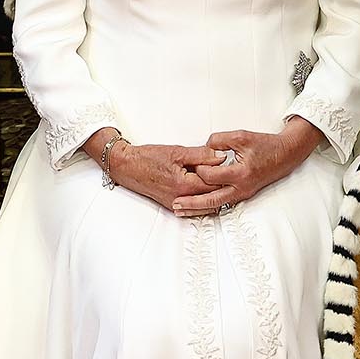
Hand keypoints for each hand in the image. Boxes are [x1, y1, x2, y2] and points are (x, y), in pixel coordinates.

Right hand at [88, 130, 225, 210]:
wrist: (126, 166)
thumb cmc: (147, 158)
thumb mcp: (177, 151)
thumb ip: (202, 155)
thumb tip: (220, 157)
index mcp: (185, 184)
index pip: (215, 184)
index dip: (225, 175)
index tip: (233, 167)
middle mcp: (181, 198)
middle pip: (211, 196)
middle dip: (222, 186)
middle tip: (231, 176)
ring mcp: (175, 203)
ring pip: (204, 204)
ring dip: (213, 195)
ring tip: (221, 184)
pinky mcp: (170, 204)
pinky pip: (193, 206)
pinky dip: (202, 200)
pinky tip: (205, 191)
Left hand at [174, 122, 323, 215]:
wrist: (286, 154)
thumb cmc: (264, 144)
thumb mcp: (240, 136)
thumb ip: (218, 140)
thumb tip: (203, 148)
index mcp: (241, 173)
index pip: (211, 176)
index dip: (198, 170)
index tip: (190, 164)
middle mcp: (241, 187)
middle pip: (211, 200)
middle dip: (192, 203)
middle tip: (174, 204)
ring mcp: (243, 193)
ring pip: (216, 205)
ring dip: (197, 208)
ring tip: (179, 210)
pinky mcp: (243, 194)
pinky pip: (223, 203)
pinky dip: (208, 205)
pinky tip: (195, 206)